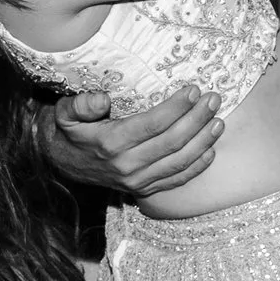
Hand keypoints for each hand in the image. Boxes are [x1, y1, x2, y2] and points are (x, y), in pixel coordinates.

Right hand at [41, 82, 222, 198]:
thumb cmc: (69, 131)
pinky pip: (176, 180)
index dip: (176, 107)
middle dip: (197, 119)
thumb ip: (80, 104)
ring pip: (180, 162)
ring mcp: (137, 181)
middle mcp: (127, 165)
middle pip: (173, 142)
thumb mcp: (64, 112)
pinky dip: (197, 166)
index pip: (153, 124)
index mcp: (111, 143)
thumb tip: (101, 99)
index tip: (193, 90)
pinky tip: (211, 150)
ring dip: (203, 141)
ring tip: (219, 120)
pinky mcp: (143, 190)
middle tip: (214, 98)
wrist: (60, 164)